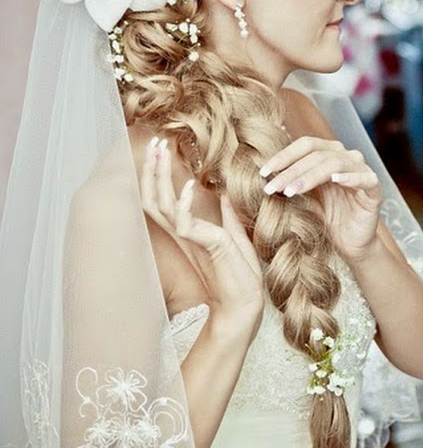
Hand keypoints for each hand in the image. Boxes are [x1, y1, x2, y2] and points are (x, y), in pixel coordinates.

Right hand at [141, 138, 263, 334]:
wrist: (245, 306)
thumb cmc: (240, 277)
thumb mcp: (235, 237)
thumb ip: (227, 215)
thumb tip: (224, 193)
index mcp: (187, 231)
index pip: (162, 198)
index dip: (157, 174)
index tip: (162, 147)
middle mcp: (182, 234)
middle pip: (152, 197)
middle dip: (151, 169)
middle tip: (155, 142)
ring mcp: (188, 240)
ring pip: (160, 204)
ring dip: (160, 176)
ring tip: (162, 150)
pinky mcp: (201, 246)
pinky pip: (183, 221)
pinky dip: (184, 201)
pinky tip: (190, 183)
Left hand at [260, 137, 381, 260]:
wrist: (349, 245)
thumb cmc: (325, 218)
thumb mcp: (302, 197)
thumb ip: (289, 179)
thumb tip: (262, 163)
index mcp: (329, 153)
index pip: (305, 145)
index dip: (283, 156)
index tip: (262, 172)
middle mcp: (346, 156)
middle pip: (316, 154)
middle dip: (290, 171)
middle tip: (271, 188)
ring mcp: (361, 170)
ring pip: (334, 163)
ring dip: (309, 177)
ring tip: (290, 192)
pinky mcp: (374, 188)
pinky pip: (364, 178)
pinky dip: (349, 177)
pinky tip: (335, 180)